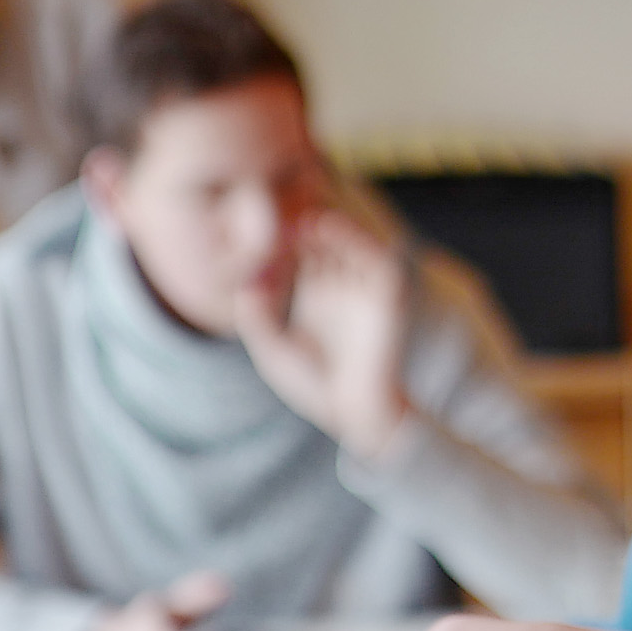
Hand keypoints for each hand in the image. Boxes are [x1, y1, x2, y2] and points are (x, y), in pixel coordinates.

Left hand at [233, 208, 411, 462]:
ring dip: (322, 222)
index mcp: (317, 292)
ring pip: (346, 239)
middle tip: (273, 215)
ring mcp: (365, 286)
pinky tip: (324, 225)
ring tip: (297, 217)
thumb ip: (258, 320)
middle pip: (320, 238)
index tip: (253, 235)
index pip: (298, 251)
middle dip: (297, 224)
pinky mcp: (387, 293)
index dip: (276, 238)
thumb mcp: (275, 352)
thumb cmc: (318, 388)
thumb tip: (244, 287)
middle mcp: (342, 283)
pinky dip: (352, 235)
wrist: (360, 415)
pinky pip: (373, 254)